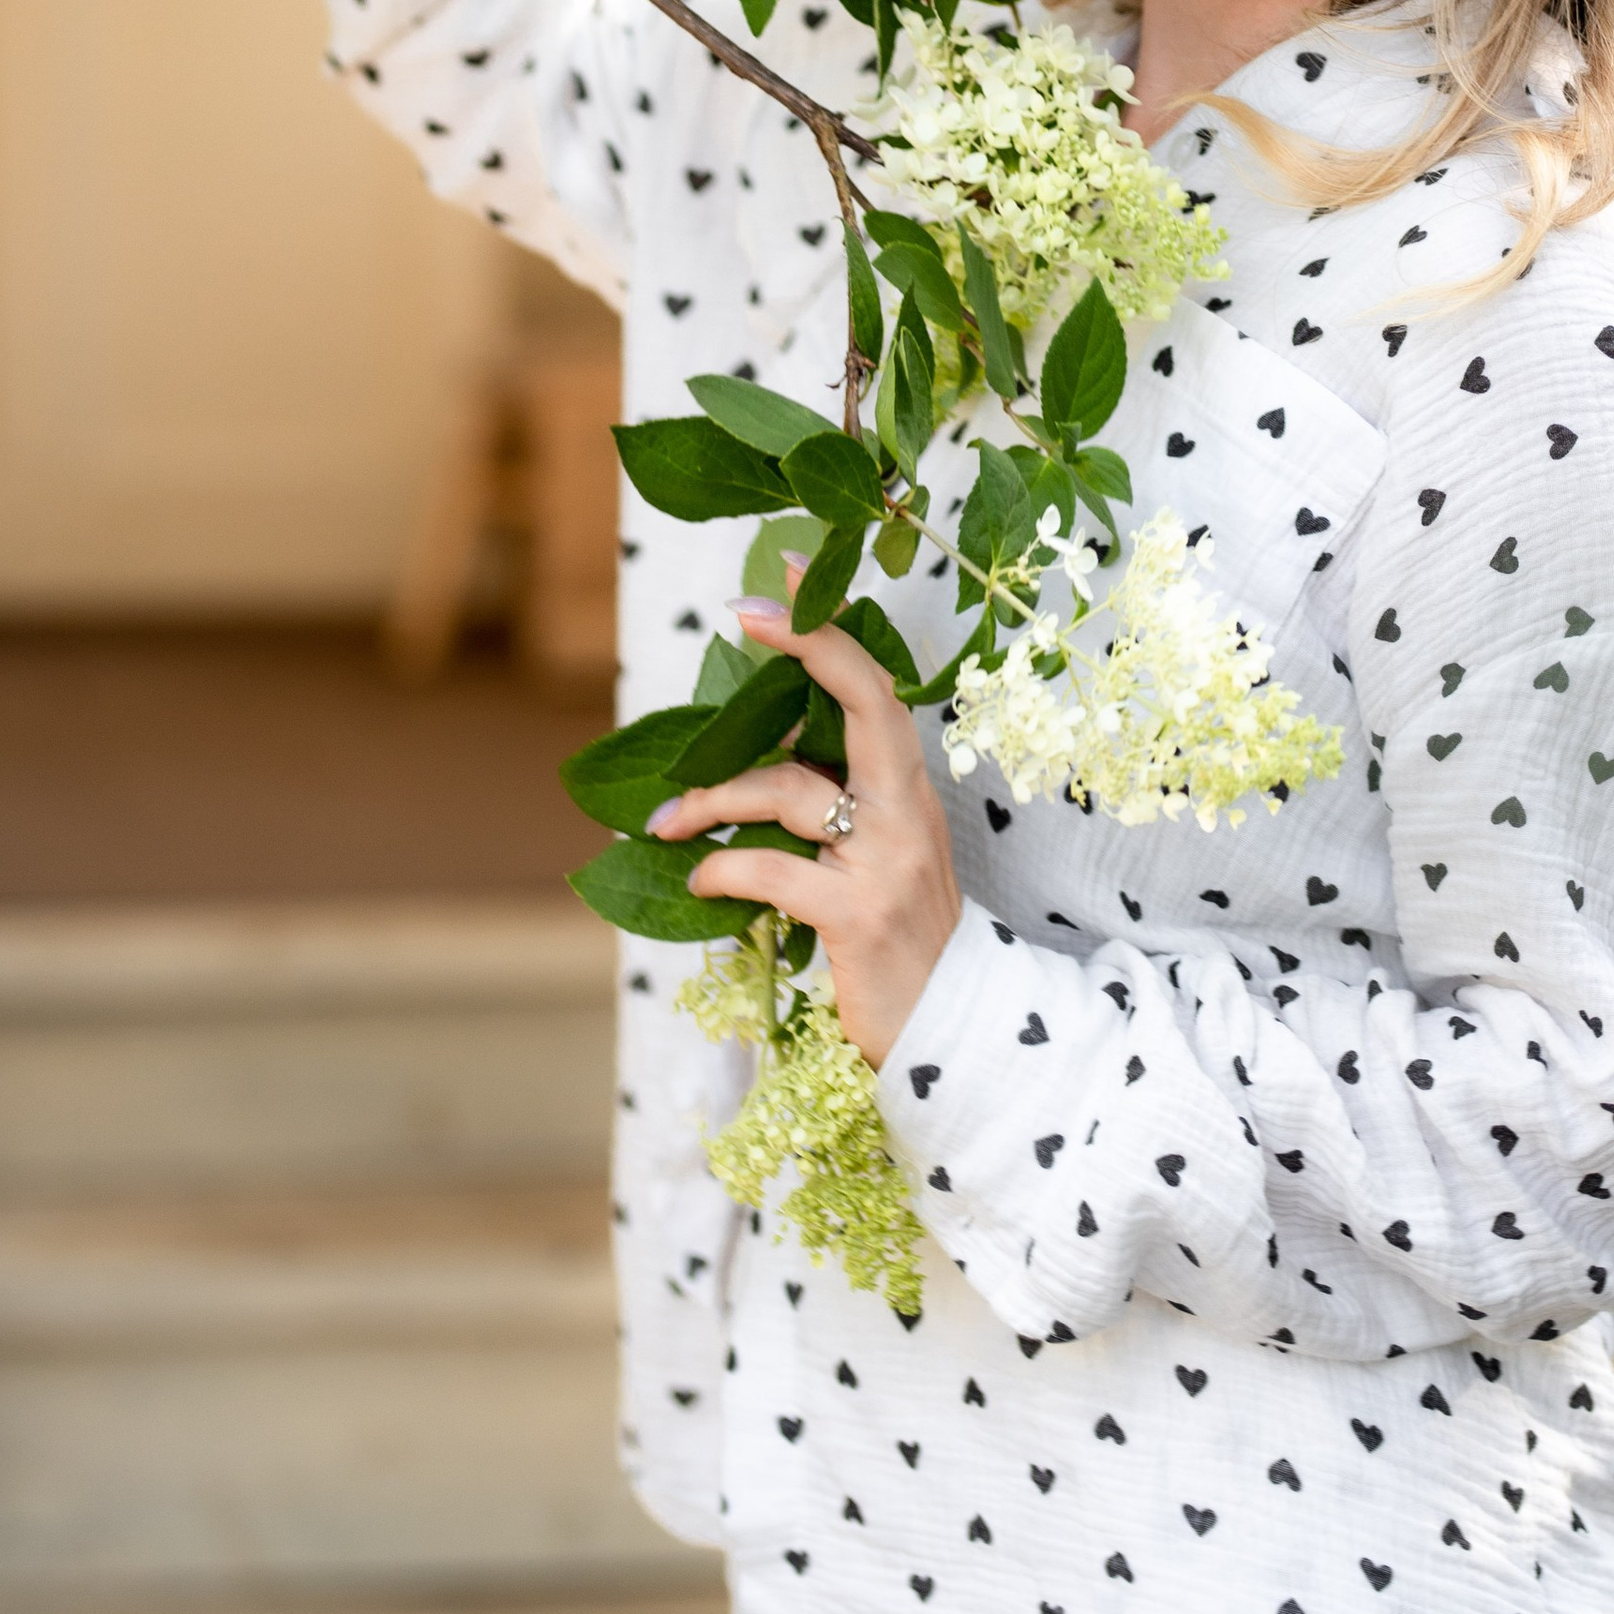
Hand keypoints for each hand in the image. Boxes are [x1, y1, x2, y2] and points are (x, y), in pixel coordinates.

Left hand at [645, 599, 963, 1067]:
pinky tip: (698, 877)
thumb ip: (828, 803)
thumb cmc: (895, 937)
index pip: (877, 688)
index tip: (781, 582)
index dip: (829, 632)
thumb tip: (745, 760)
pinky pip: (771, 870)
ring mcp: (888, 861)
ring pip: (788, 790)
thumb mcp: (872, 855)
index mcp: (910, 788)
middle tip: (741, 616)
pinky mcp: (857, 915)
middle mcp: (909, 809)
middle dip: (805, 647)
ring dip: (712, 800)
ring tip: (665, 825)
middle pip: (864, 701)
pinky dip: (722, 866)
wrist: (948, 1032)